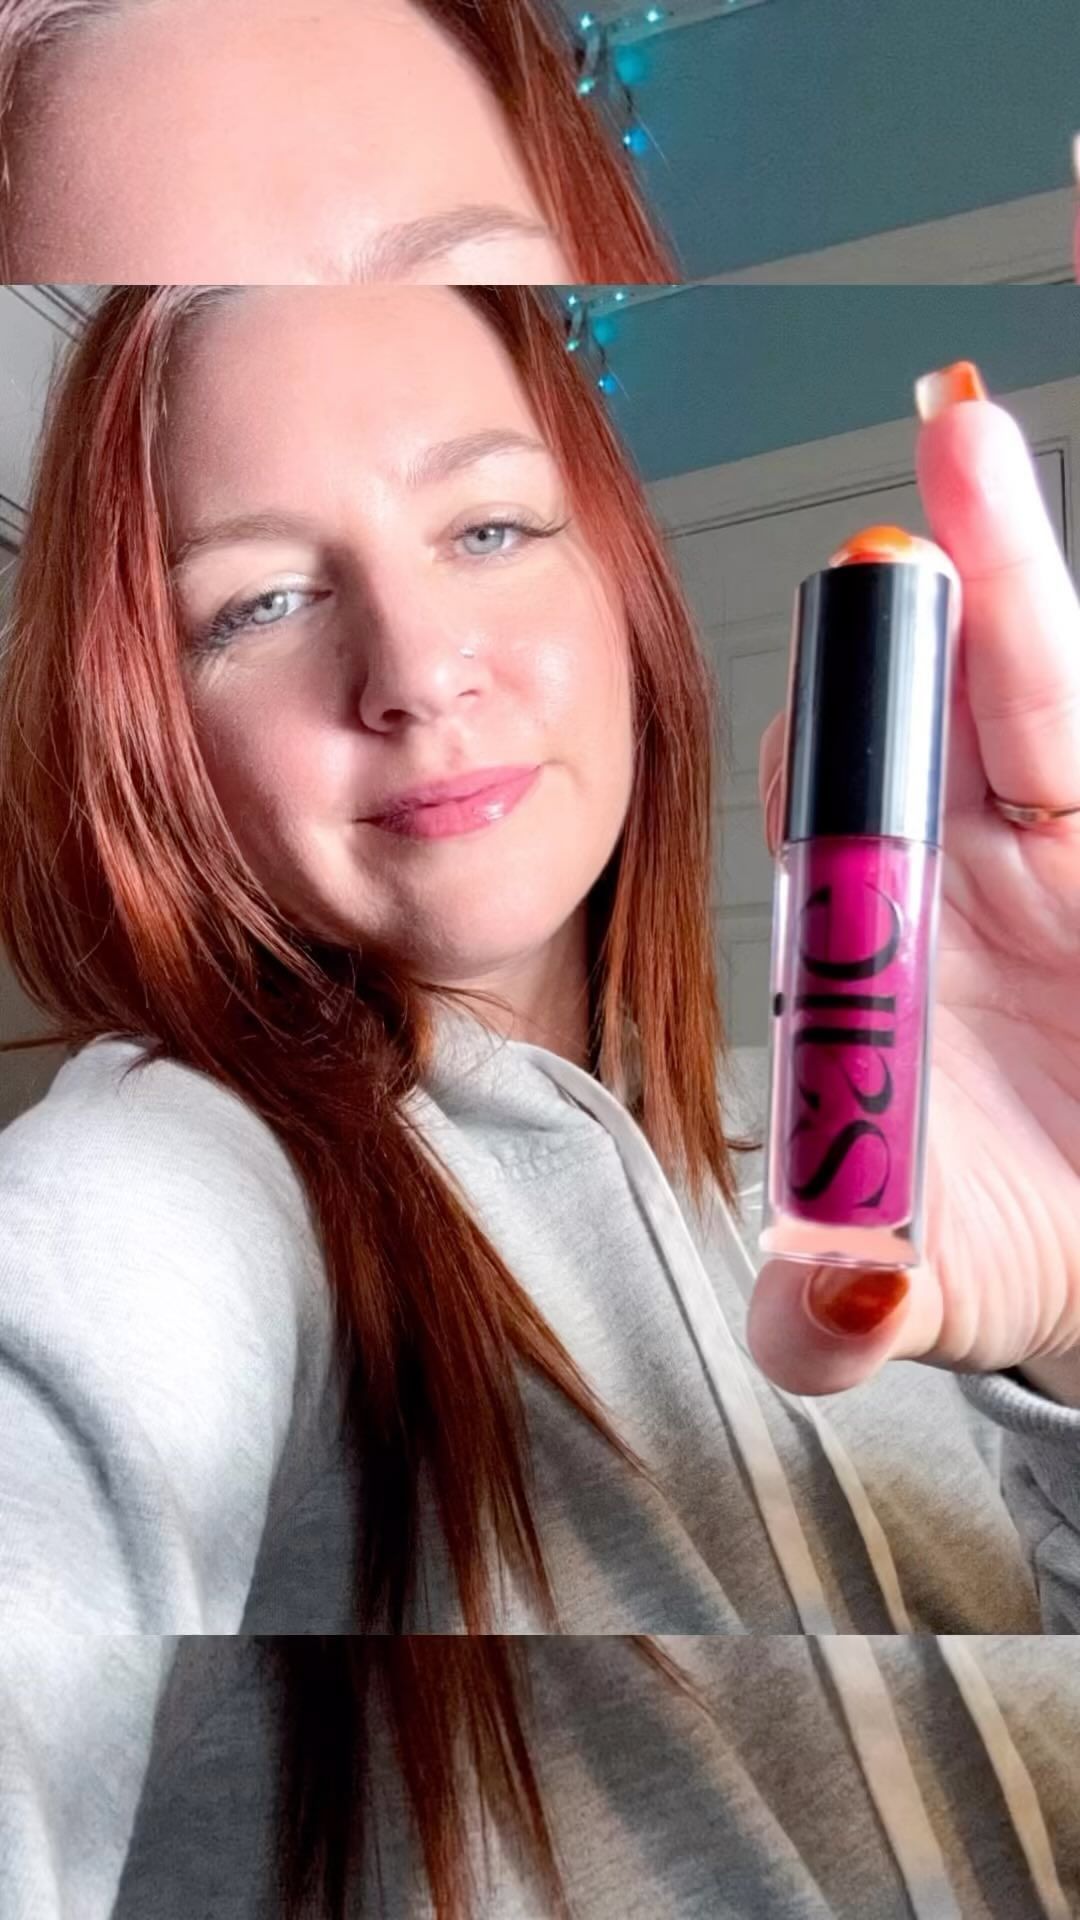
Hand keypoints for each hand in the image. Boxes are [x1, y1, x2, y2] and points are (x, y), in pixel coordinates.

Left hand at [746, 373, 1079, 1402]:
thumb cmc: (990, 1244)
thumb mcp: (917, 1291)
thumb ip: (837, 1316)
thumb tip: (834, 1299)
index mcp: (871, 949)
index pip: (836, 813)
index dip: (836, 733)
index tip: (839, 650)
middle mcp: (958, 878)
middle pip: (940, 711)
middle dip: (945, 589)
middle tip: (948, 443)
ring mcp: (1053, 858)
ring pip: (1043, 700)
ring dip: (1025, 582)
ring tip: (981, 436)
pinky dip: (1060, 671)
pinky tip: (1033, 570)